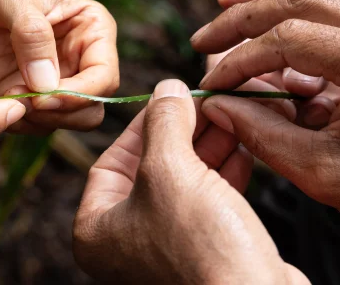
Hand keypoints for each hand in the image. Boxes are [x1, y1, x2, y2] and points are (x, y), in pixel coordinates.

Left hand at [0, 0, 118, 134]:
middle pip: (89, 108)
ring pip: (59, 121)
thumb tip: (47, 86)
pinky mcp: (17, 89)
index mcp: (90, 31)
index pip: (104, 78)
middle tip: (28, 103)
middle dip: (61, 114)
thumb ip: (33, 38)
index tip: (44, 98)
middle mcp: (75, 59)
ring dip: (33, 120)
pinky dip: (9, 119)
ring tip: (5, 97)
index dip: (79, 95)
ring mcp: (47, 78)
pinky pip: (26, 121)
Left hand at [73, 80, 308, 283]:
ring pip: (184, 181)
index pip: (112, 160)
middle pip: (151, 168)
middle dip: (182, 132)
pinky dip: (224, 172)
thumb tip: (167, 89)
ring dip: (208, 147)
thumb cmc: (202, 247)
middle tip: (206, 101)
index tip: (171, 97)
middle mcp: (127, 242)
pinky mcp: (206, 249)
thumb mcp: (172, 172)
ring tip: (229, 116)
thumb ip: (165, 123)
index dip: (144, 124)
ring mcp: (167, 248)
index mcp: (98, 229)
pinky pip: (209, 201)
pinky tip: (241, 147)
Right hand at [191, 0, 339, 260]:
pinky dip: (305, 3)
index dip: (239, 60)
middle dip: (244, 18)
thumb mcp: (320, 172)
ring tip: (229, 7)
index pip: (288, 40)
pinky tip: (277, 15)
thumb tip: (216, 105)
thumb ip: (259, 133)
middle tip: (206, 39)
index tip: (212, 82)